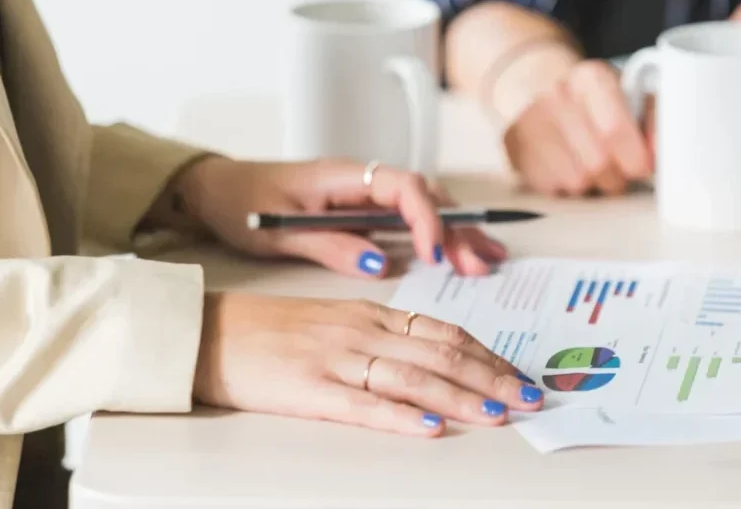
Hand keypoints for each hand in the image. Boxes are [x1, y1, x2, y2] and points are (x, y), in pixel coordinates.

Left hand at [174, 158, 506, 277]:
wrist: (216, 189)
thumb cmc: (241, 204)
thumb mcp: (279, 231)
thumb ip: (331, 245)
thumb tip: (381, 262)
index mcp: (343, 176)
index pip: (403, 187)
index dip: (425, 218)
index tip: (435, 254)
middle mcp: (363, 180)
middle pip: (426, 195)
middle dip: (456, 229)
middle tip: (478, 265)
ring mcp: (367, 194)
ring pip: (426, 207)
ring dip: (457, 233)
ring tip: (488, 261)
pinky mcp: (365, 211)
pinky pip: (411, 219)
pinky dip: (440, 236)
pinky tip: (464, 255)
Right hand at [193, 292, 543, 435]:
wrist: (208, 332)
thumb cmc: (269, 330)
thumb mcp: (334, 320)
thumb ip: (381, 335)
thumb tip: (430, 357)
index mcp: (371, 313)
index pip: (446, 332)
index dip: (489, 355)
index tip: (520, 375)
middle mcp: (363, 331)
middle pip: (442, 353)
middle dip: (494, 378)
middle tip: (531, 399)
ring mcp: (337, 359)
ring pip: (415, 376)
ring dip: (464, 397)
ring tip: (499, 415)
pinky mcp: (310, 388)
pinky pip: (364, 403)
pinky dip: (402, 416)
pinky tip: (431, 427)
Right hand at [503, 60, 653, 196]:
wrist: (541, 86)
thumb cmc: (597, 99)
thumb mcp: (632, 95)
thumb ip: (655, 119)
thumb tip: (659, 150)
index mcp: (590, 78)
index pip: (614, 130)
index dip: (635, 158)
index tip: (642, 165)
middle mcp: (556, 96)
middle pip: (598, 163)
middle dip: (617, 175)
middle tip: (619, 167)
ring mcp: (530, 124)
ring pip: (577, 182)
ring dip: (593, 183)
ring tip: (593, 165)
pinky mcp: (516, 150)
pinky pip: (554, 189)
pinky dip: (568, 186)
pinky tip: (569, 166)